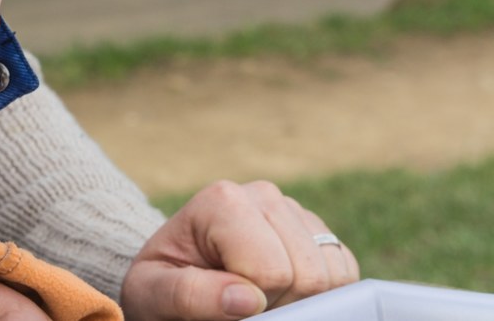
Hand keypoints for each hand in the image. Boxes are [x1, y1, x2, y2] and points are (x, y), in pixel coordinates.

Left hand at [120, 180, 358, 320]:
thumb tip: (248, 299)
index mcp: (222, 201)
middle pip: (307, 275)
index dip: (250, 304)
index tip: (218, 301)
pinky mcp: (318, 230)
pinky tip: (283, 291)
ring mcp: (295, 210)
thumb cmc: (159, 286)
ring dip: (301, 300)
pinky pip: (346, 272)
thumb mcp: (152, 294)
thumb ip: (189, 295)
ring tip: (257, 294)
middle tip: (239, 303)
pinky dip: (322, 294)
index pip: (269, 271)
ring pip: (333, 276)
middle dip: (278, 304)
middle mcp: (264, 195)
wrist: (173, 275)